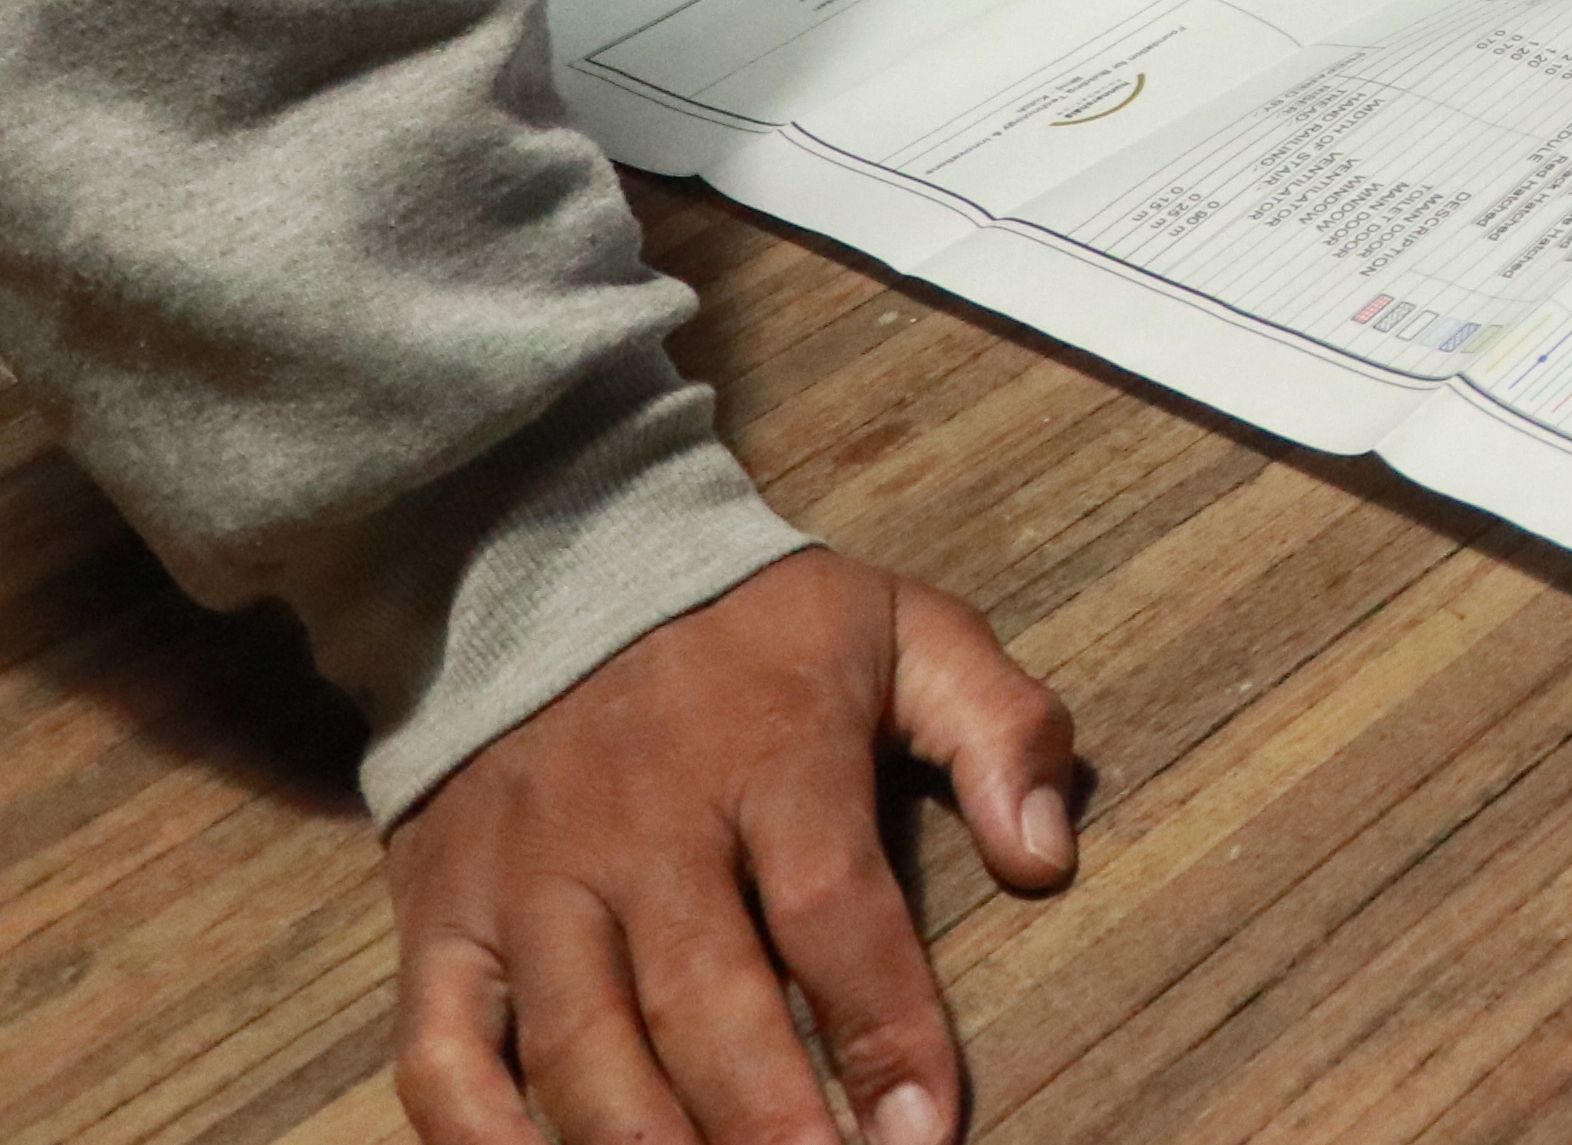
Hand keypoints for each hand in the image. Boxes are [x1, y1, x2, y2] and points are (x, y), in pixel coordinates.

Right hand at [387, 549, 1081, 1144]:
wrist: (541, 563)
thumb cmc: (756, 627)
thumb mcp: (906, 628)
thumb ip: (1001, 727)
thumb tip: (1051, 854)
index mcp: (769, 754)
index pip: (834, 912)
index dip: (884, 1029)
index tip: (927, 1131)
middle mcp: (640, 829)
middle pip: (703, 1003)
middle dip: (769, 1126)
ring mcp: (529, 884)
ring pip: (577, 1050)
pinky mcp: (442, 924)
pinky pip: (441, 1056)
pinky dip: (481, 1140)